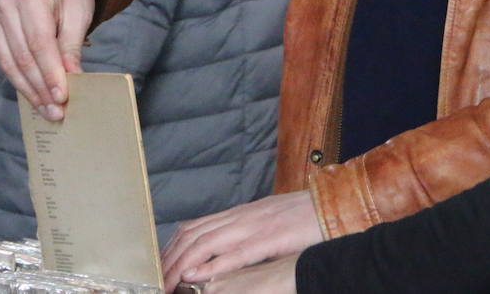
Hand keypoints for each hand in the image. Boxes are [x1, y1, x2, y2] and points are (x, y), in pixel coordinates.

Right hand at [0, 0, 96, 119]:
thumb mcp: (79, 13)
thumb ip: (71, 46)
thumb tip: (70, 80)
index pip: (39, 42)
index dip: (50, 73)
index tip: (63, 98)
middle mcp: (3, 1)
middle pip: (22, 56)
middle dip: (40, 88)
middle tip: (57, 112)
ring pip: (8, 62)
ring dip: (28, 90)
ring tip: (46, 110)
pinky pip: (2, 59)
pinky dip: (18, 79)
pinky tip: (34, 95)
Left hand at [164, 191, 321, 286]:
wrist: (334, 206)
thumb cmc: (304, 218)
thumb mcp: (268, 223)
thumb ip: (245, 234)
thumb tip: (223, 254)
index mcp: (241, 213)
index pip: (194, 227)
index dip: (171, 248)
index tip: (158, 268)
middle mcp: (242, 216)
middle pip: (193, 235)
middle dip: (169, 260)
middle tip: (155, 282)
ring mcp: (255, 225)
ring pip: (206, 243)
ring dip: (181, 265)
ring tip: (167, 284)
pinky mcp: (271, 238)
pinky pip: (236, 252)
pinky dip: (212, 265)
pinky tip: (195, 276)